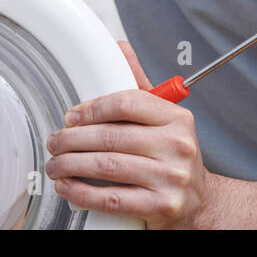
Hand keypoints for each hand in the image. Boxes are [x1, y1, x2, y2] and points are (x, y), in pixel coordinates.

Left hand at [45, 40, 214, 228]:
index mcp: (177, 118)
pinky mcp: (161, 206)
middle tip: (55, 142)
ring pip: (107, 166)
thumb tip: (120, 50)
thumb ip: (141, 88)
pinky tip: (68, 187)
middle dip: (72, 139)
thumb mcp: (166, 120)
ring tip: (56, 164)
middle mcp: (177, 146)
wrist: (201, 203)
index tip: (72, 116)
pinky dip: (82, 192)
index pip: (127, 103)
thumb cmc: (175, 158)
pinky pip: (112, 199)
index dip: (92, 108)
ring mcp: (170, 178)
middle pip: (111, 136)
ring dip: (71, 165)